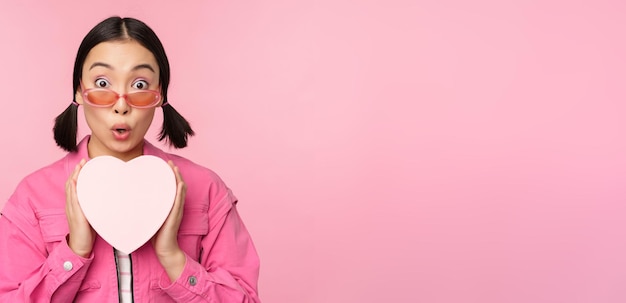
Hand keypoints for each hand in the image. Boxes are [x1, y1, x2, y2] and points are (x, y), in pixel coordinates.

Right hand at [66, 159, 95, 257]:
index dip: (79, 174)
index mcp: (76, 204)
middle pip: (72, 184)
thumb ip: (96, 206)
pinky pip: (73, 200)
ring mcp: (72, 209)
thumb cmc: (88, 232)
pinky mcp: (76, 215)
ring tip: (80, 167)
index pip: (76, 185)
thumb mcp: (93, 215)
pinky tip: (75, 183)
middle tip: (84, 160)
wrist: (81, 246)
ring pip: (71, 189)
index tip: (85, 164)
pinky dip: (73, 190)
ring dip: (75, 177)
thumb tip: (110, 198)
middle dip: (77, 171)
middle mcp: (72, 205)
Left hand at [152, 161, 186, 280]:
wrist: (164, 249)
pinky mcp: (176, 216)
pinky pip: (179, 202)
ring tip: (174, 168)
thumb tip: (129, 200)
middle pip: (177, 185)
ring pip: (180, 190)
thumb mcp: (149, 217)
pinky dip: (180, 192)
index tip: (162, 165)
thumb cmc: (155, 235)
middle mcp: (174, 206)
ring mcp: (176, 210)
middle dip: (174, 173)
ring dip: (178, 178)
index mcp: (168, 205)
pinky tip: (180, 184)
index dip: (168, 175)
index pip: (170, 187)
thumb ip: (144, 208)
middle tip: (168, 162)